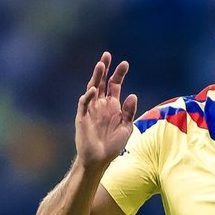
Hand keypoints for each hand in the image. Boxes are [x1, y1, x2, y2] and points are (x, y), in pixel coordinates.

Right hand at [75, 52, 139, 167]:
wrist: (99, 160)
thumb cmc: (112, 145)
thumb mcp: (126, 128)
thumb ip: (129, 112)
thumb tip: (132, 95)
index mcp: (112, 105)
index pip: (114, 85)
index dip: (119, 74)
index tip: (125, 63)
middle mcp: (100, 104)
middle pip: (102, 82)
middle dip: (104, 69)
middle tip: (107, 55)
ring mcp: (91, 109)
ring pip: (92, 88)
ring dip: (96, 77)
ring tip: (100, 64)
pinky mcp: (82, 117)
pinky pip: (84, 103)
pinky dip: (88, 96)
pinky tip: (94, 89)